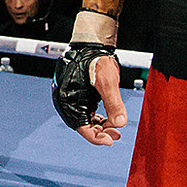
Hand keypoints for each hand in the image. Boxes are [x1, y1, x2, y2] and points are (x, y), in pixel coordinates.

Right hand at [53, 11, 126, 145]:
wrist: (92, 45)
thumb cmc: (97, 60)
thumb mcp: (108, 82)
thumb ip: (114, 103)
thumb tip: (120, 123)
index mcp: (68, 99)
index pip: (81, 127)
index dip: (96, 137)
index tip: (110, 141)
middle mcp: (66, 101)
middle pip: (83, 125)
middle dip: (100, 132)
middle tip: (116, 135)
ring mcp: (71, 98)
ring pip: (85, 119)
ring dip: (100, 126)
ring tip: (116, 129)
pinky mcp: (77, 95)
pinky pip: (86, 112)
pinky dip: (98, 117)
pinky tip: (110, 119)